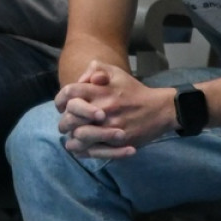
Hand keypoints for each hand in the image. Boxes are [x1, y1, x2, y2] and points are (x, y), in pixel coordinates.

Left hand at [54, 61, 177, 159]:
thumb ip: (95, 70)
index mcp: (100, 90)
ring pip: (79, 136)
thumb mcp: (115, 72)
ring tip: (71, 138)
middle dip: (64, 122)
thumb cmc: (133, 90)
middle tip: (65, 125)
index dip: (60, 99)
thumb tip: (81, 80)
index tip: (61, 106)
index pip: (69, 93)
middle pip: (70, 118)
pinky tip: (80, 148)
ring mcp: (109, 127)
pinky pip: (93, 150)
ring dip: (72, 138)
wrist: (160, 109)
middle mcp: (102, 109)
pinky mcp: (117, 142)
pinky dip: (83, 150)